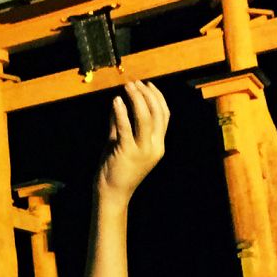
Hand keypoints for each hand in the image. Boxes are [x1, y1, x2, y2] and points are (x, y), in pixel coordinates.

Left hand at [96, 80, 168, 206]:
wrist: (112, 193)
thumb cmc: (116, 169)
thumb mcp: (120, 143)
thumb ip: (119, 124)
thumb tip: (117, 103)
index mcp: (158, 145)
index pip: (164, 115)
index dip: (157, 97)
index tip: (147, 85)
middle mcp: (154, 147)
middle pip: (157, 113)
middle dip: (147, 94)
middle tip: (134, 83)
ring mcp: (142, 150)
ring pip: (145, 118)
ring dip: (136, 99)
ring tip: (127, 87)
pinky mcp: (127, 152)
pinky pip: (126, 127)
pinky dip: (122, 112)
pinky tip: (116, 101)